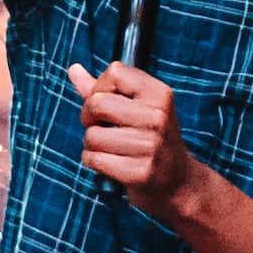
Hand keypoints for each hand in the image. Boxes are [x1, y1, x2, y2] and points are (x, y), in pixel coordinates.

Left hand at [71, 59, 203, 221]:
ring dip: (91, 145)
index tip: (106, 104)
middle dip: (88, 117)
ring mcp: (150, 145)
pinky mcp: (140, 171)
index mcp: (159, 94)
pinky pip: (94, 159)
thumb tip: (74, 69)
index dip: (100, 87)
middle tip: (101, 127)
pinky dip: (93, 162)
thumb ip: (104, 90)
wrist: (179, 183)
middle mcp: (157, 117)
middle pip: (97, 103)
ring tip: (110, 149)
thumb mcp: (138, 110)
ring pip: (92, 135)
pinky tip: (110, 164)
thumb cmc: (152, 142)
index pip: (114, 72)